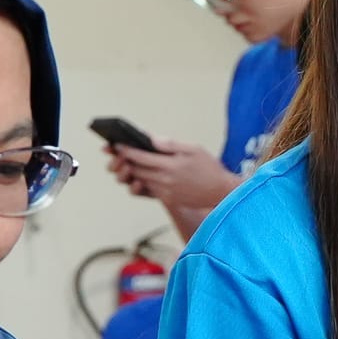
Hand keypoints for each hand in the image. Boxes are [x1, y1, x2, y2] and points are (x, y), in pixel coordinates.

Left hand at [107, 140, 239, 233]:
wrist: (222, 193)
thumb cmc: (210, 168)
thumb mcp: (193, 149)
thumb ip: (170, 144)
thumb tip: (150, 138)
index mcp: (171, 165)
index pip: (140, 157)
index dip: (126, 150)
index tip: (116, 144)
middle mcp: (165, 180)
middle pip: (136, 170)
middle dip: (124, 161)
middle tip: (114, 152)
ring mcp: (166, 192)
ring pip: (140, 180)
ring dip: (131, 172)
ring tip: (126, 162)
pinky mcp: (168, 200)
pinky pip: (149, 190)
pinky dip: (143, 181)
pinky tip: (142, 174)